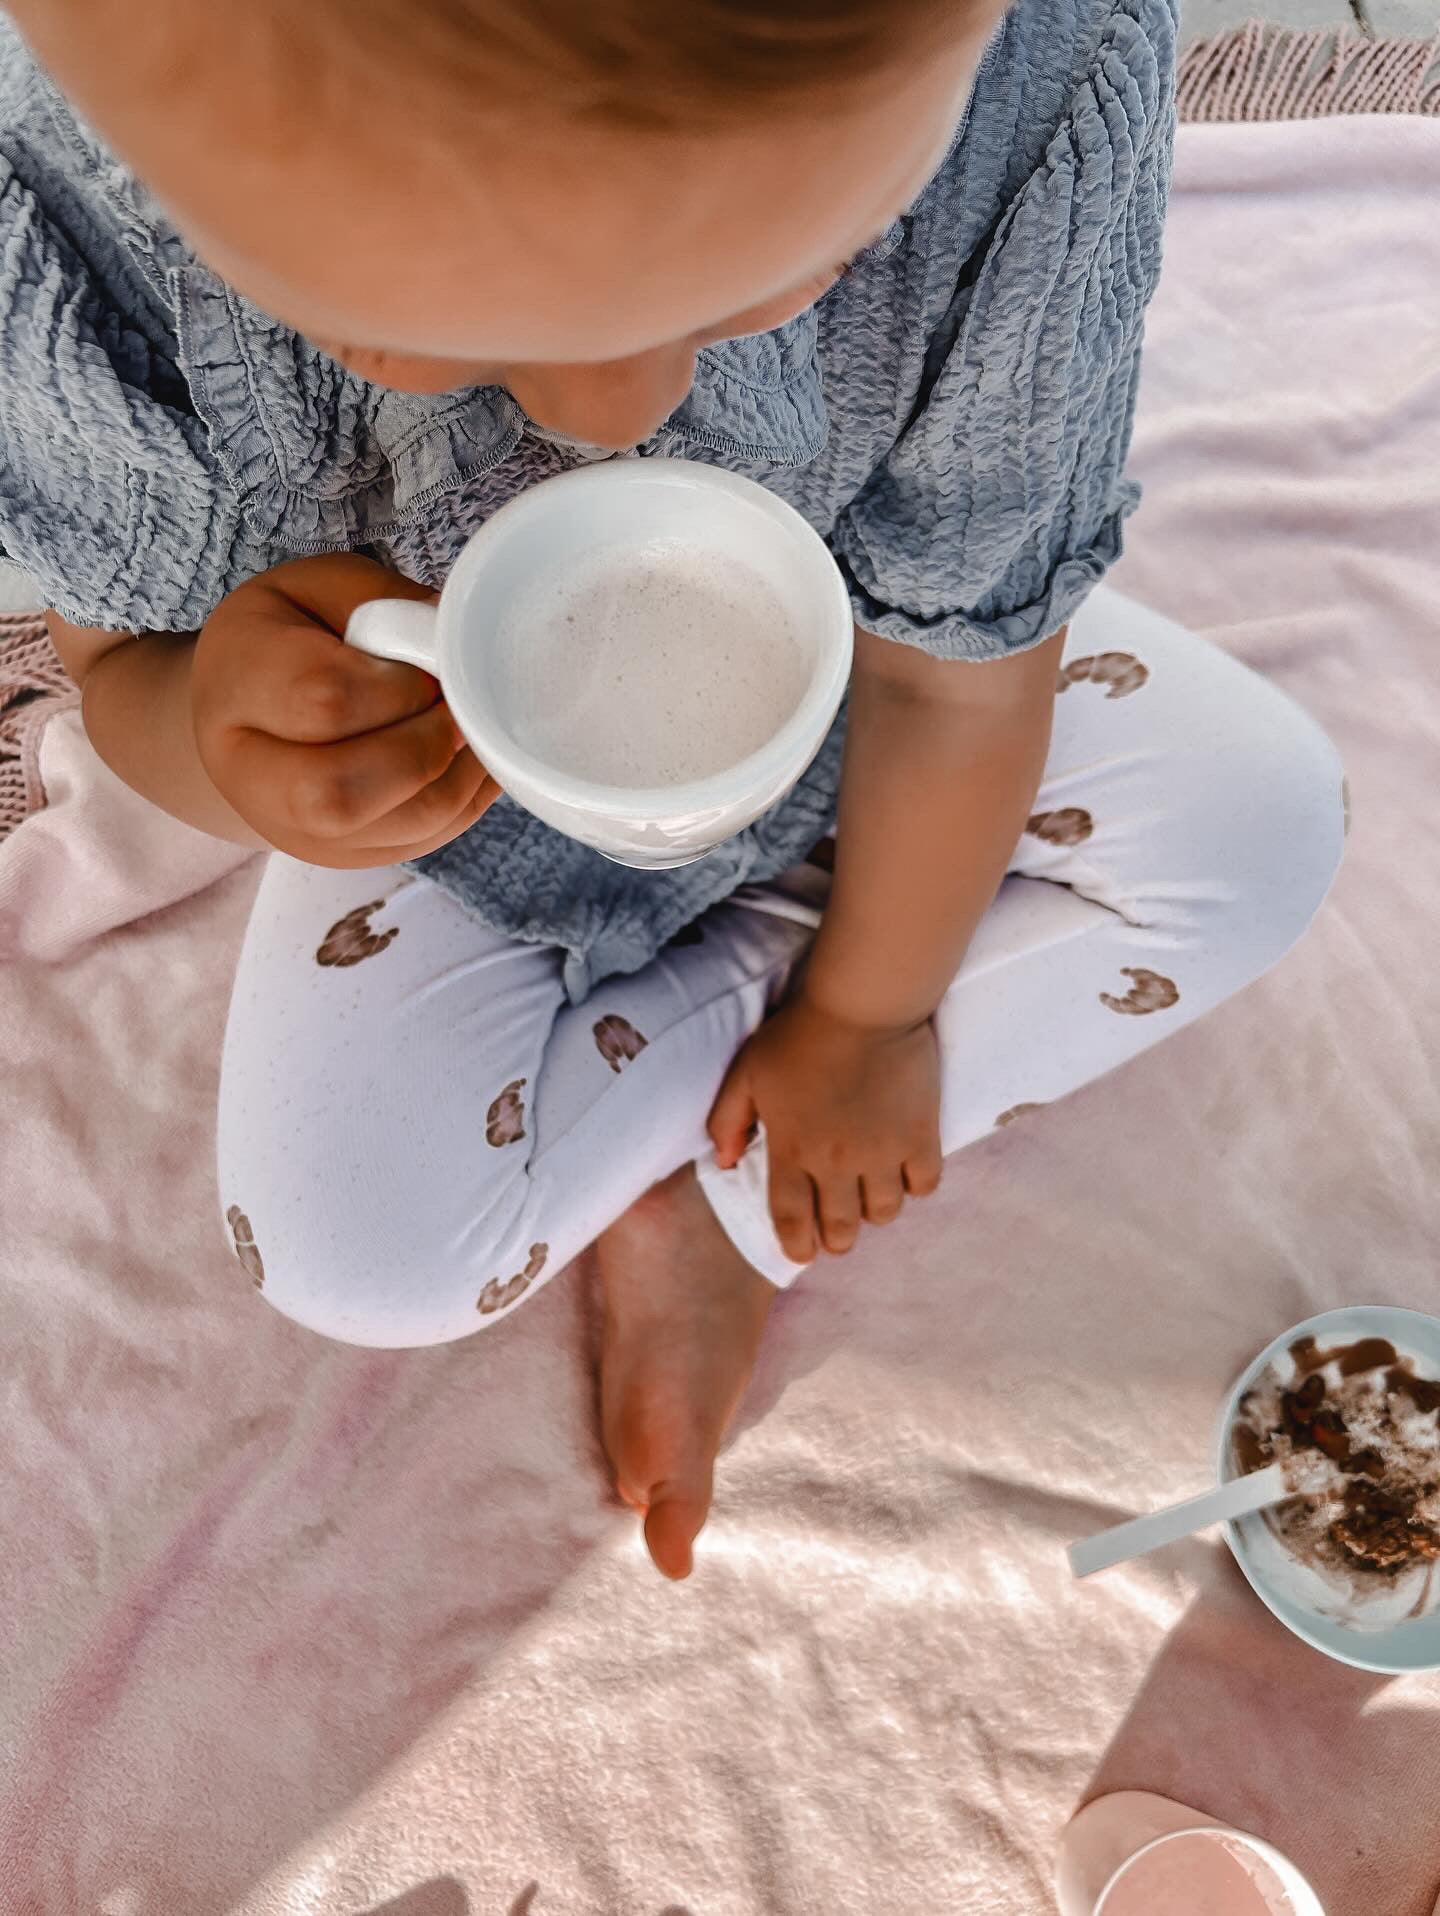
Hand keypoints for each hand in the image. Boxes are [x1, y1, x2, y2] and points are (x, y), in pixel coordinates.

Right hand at [192, 555, 498, 865]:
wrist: (245, 711)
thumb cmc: (290, 638)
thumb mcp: (324, 590)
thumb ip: (389, 606)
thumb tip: (458, 640)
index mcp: (236, 683)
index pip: (324, 699)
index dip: (398, 686)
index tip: (425, 667)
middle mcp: (246, 772)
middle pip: (341, 792)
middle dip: (427, 746)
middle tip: (455, 708)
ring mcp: (292, 829)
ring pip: (399, 827)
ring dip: (461, 775)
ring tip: (470, 728)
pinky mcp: (342, 856)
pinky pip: (425, 842)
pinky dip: (466, 800)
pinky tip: (467, 758)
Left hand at [707, 990, 942, 1261]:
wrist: (861, 1006)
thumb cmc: (799, 1035)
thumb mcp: (746, 1072)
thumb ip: (728, 1121)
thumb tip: (726, 1163)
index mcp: (792, 1150)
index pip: (790, 1219)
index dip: (796, 1244)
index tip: (802, 1252)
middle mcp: (836, 1162)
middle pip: (840, 1229)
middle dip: (836, 1239)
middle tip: (837, 1231)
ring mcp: (881, 1153)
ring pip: (884, 1213)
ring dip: (874, 1211)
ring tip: (870, 1196)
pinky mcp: (920, 1137)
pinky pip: (923, 1185)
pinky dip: (914, 1185)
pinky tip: (904, 1171)